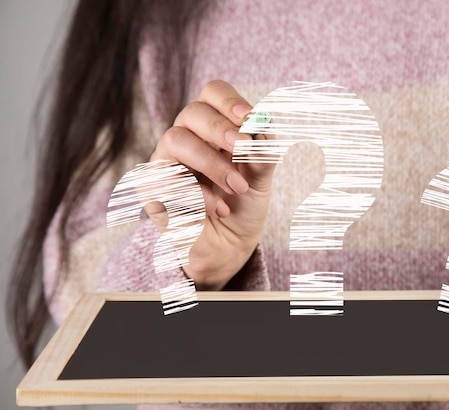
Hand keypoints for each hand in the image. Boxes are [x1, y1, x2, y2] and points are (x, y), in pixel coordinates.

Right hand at [149, 80, 274, 289]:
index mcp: (214, 126)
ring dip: (211, 163)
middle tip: (244, 148)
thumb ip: (263, 154)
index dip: (229, 101)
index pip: (214, 94)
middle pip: (193, 112)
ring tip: (237, 188)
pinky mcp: (151, 187)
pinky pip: (165, 178)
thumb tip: (265, 127)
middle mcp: (187, 135)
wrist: (229, 245)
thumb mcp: (261, 179)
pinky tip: (220, 209)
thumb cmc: (243, 204)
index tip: (249, 118)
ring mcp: (165, 159)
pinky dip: (198, 194)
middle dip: (221, 129)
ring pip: (175, 140)